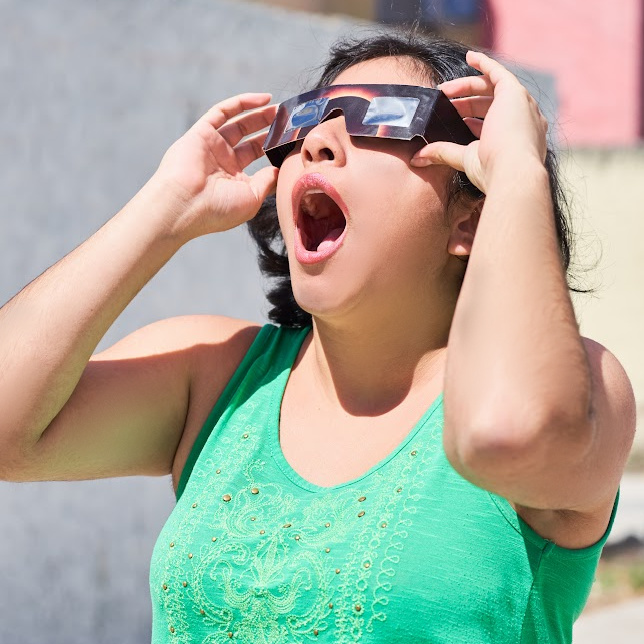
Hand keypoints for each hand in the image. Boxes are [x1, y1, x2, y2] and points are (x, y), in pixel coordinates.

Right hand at [152, 93, 278, 240]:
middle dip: (269, 128)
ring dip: (260, 114)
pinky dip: (242, 103)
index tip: (293, 139)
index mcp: (234, 179)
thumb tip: (278, 170)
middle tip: (289, 120)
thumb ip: (266, 182)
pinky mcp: (201, 132)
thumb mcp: (252, 199)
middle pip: (249, 139)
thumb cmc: (218, 209)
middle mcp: (222, 161)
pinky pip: (223, 111)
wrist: (185, 205)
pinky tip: (264, 99)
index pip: (257, 157)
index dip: (275, 147)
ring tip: (280, 109)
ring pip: (238, 123)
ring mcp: (211, 146)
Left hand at [410, 51, 548, 193]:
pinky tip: (469, 56)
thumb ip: (443, 152)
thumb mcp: (465, 158)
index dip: (469, 119)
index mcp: (514, 139)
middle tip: (441, 101)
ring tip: (444, 90)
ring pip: (492, 87)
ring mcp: (521, 105)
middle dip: (464, 102)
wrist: (511, 171)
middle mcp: (523, 120)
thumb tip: (416, 158)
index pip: (490, 123)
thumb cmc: (493, 171)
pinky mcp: (514, 92)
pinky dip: (485, 63)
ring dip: (466, 86)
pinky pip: (499, 72)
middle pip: (489, 103)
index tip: (451, 119)